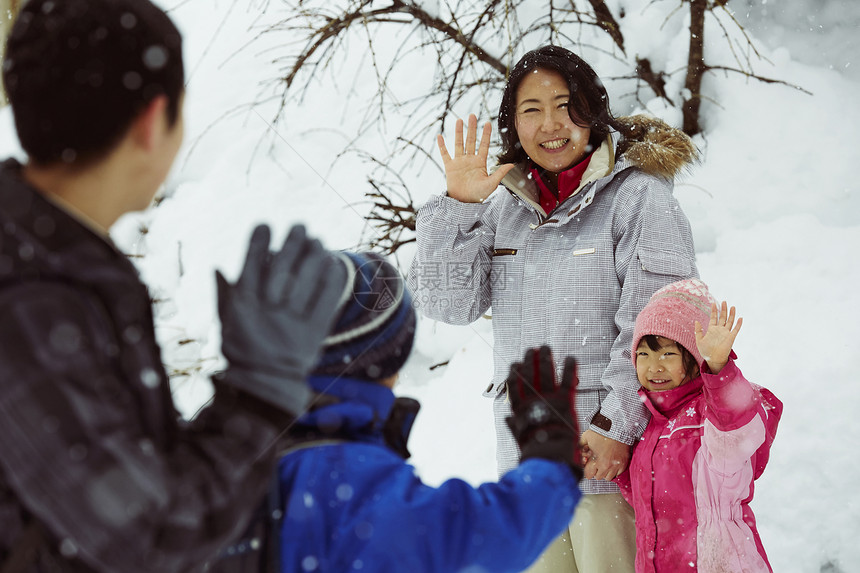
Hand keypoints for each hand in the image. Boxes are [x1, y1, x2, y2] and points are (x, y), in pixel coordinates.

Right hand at [216, 224, 346, 415]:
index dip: (258, 242)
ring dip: (314, 255)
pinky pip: (326, 301)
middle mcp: (267, 312)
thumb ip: (224, 296)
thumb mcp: (226, 325)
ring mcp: (291, 323)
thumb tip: (217, 267)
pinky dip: (330, 280)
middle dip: (292, 242)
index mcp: (242, 306)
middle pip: (282, 267)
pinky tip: (332, 265)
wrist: (264, 389)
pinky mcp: (314, 334)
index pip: (250, 265)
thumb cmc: (242, 352)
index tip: (265, 224)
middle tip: (300, 225)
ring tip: (318, 240)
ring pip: (306, 280)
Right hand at [437, 114, 513, 202]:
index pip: (484, 145)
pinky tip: (440, 136)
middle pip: (471, 140)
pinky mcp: (450, 167)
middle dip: (472, 128)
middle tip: (473, 115)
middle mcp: (470, 160)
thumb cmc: (478, 195)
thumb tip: (512, 164)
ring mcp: (459, 162)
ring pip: (459, 144)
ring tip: (459, 120)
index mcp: (480, 163)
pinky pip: (445, 154)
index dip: (486, 134)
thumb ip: (500, 173)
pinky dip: (442, 146)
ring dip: (458, 132)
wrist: (464, 203)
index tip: (487, 123)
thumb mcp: (491, 184)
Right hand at [505, 346, 582, 479]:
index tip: (515, 363)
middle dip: (530, 360)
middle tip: (531, 349)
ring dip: (545, 359)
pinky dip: (570, 369)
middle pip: (529, 375)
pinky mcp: (565, 402)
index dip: (514, 373)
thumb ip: (515, 426)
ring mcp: (549, 400)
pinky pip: (567, 381)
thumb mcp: (521, 437)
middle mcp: (534, 401)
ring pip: (546, 374)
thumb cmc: (535, 450)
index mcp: (521, 409)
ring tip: (545, 347)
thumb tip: (508, 419)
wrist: (550, 456)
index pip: (514, 385)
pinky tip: (571, 357)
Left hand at [580, 429, 629, 479]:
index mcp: (596, 461)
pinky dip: (614, 470)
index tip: (589, 465)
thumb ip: (580, 448)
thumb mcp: (585, 438)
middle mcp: (606, 466)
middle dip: (596, 470)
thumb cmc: (600, 432)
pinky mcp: (623, 464)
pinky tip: (612, 462)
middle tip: (596, 462)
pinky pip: (618, 474)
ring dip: (605, 472)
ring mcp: (616, 466)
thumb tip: (581, 456)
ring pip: (608, 477)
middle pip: (598, 477)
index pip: (588, 475)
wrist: (616, 427)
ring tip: (604, 463)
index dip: (588, 469)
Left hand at [695, 301, 741, 374]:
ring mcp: (725, 333)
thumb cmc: (705, 351)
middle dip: (723, 309)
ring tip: (732, 306)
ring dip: (731, 314)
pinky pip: (735, 330)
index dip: (714, 310)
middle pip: (722, 317)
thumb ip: (698, 331)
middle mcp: (719, 330)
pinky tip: (740, 318)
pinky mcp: (731, 337)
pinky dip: (738, 324)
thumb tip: (696, 321)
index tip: (713, 303)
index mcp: (711, 329)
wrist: (713, 360)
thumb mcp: (699, 340)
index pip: (713, 317)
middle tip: (724, 301)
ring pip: (729, 321)